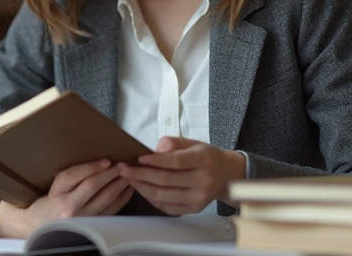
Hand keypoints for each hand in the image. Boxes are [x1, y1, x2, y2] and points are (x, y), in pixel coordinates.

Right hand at [0, 158, 133, 237]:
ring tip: (128, 173)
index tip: (106, 160)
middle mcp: (68, 206)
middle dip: (110, 173)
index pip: (72, 176)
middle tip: (122, 164)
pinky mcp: (93, 225)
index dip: (91, 166)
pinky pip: (112, 210)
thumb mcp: (56, 185)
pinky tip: (128, 188)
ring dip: (119, 184)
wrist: (45, 224)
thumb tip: (99, 159)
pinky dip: (122, 197)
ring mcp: (81, 219)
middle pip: (92, 186)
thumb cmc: (53, 200)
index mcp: (57, 192)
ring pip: (105, 198)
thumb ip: (73, 175)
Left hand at [118, 136, 245, 215]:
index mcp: (203, 160)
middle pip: (166, 180)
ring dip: (142, 188)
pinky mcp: (193, 209)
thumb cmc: (206, 157)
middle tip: (124, 169)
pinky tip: (142, 188)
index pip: (176, 162)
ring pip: (163, 196)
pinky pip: (166, 206)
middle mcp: (202, 181)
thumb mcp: (193, 143)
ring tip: (129, 179)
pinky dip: (151, 198)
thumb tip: (154, 151)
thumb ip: (173, 143)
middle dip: (141, 175)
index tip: (138, 158)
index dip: (155, 161)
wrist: (227, 175)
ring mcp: (198, 198)